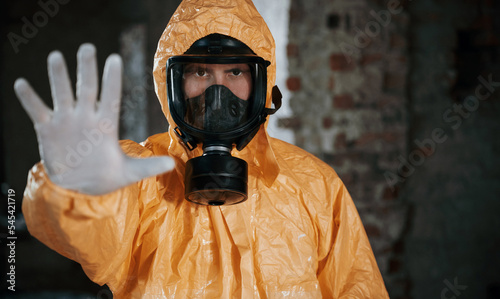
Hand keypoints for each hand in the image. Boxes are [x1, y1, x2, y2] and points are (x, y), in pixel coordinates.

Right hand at [14, 43, 173, 194]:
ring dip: (58, 77)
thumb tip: (173, 164)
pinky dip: (29, 98)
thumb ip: (149, 166)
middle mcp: (86, 117)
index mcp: (106, 125)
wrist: (80, 187)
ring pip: (62, 93)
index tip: (115, 59)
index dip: (112, 79)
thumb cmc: (106, 176)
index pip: (111, 97)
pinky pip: (37, 110)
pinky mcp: (48, 129)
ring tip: (55, 57)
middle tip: (88, 48)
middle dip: (87, 69)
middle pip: (87, 88)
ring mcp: (66, 121)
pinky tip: (22, 83)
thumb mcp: (129, 173)